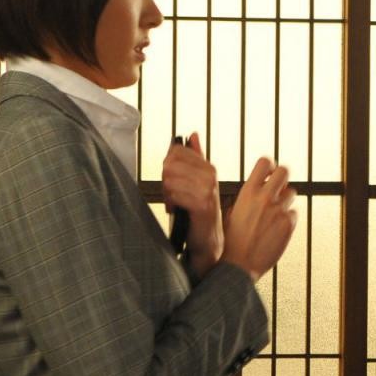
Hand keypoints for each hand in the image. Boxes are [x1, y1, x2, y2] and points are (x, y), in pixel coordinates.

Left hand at [162, 132, 222, 277]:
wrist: (208, 241)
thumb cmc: (198, 212)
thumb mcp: (198, 182)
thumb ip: (196, 157)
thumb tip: (193, 134)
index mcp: (209, 168)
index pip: (176, 152)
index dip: (167, 166)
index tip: (172, 180)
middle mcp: (210, 176)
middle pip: (170, 164)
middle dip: (165, 180)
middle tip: (171, 195)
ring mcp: (208, 190)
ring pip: (170, 180)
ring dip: (167, 194)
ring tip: (175, 203)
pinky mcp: (202, 205)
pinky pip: (175, 194)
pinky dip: (171, 203)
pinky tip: (177, 210)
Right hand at [221, 157, 296, 281]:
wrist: (238, 266)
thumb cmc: (231, 242)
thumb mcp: (231, 212)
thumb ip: (246, 197)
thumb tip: (256, 189)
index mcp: (248, 192)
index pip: (265, 162)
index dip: (269, 165)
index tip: (269, 172)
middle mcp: (265, 198)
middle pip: (285, 171)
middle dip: (282, 178)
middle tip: (278, 187)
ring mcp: (279, 211)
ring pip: (291, 193)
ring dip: (285, 200)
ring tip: (273, 214)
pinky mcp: (288, 224)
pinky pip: (294, 214)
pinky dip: (287, 219)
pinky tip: (276, 229)